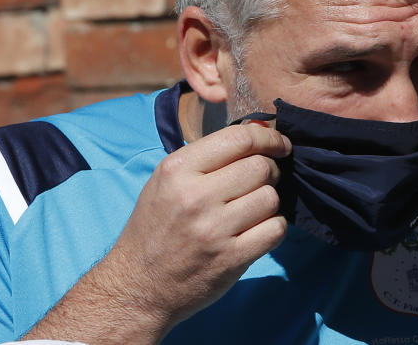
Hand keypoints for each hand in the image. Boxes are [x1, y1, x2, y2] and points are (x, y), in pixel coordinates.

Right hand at [104, 123, 290, 329]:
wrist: (139, 286)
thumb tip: (259, 132)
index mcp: (177, 170)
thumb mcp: (166, 181)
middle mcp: (195, 197)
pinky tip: (258, 229)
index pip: (239, 138)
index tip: (279, 145)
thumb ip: (207, 157)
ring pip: (271, 197)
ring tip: (252, 208)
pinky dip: (273, 227)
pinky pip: (275, 229)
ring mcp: (214, 229)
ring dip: (269, 201)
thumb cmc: (156, 227)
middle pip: (260, 167)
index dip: (268, 138)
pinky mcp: (231, 258)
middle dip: (269, 171)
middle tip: (260, 182)